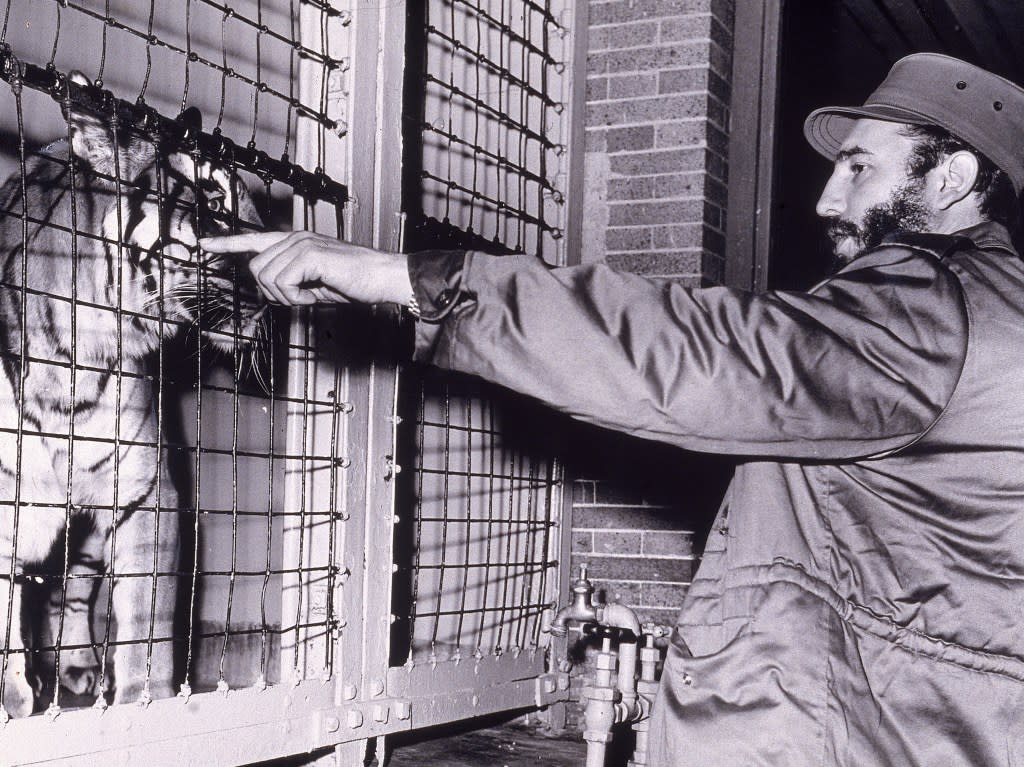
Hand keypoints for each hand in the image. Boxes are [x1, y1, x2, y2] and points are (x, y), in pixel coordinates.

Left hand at [199, 231, 411, 306]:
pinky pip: (282, 283)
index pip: (254, 239)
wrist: (382, 278)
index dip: (227, 243)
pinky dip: (297, 298)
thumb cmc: (357, 282)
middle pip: (256, 269)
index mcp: (296, 242)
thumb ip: (292, 282)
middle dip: (273, 292)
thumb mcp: (316, 284)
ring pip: (266, 278)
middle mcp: (295, 238)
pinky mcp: (309, 254)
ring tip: (312, 295)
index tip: (205, 244)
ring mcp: (301, 244)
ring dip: (287, 297)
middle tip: (302, 298)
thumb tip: (272, 292)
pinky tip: (315, 294)